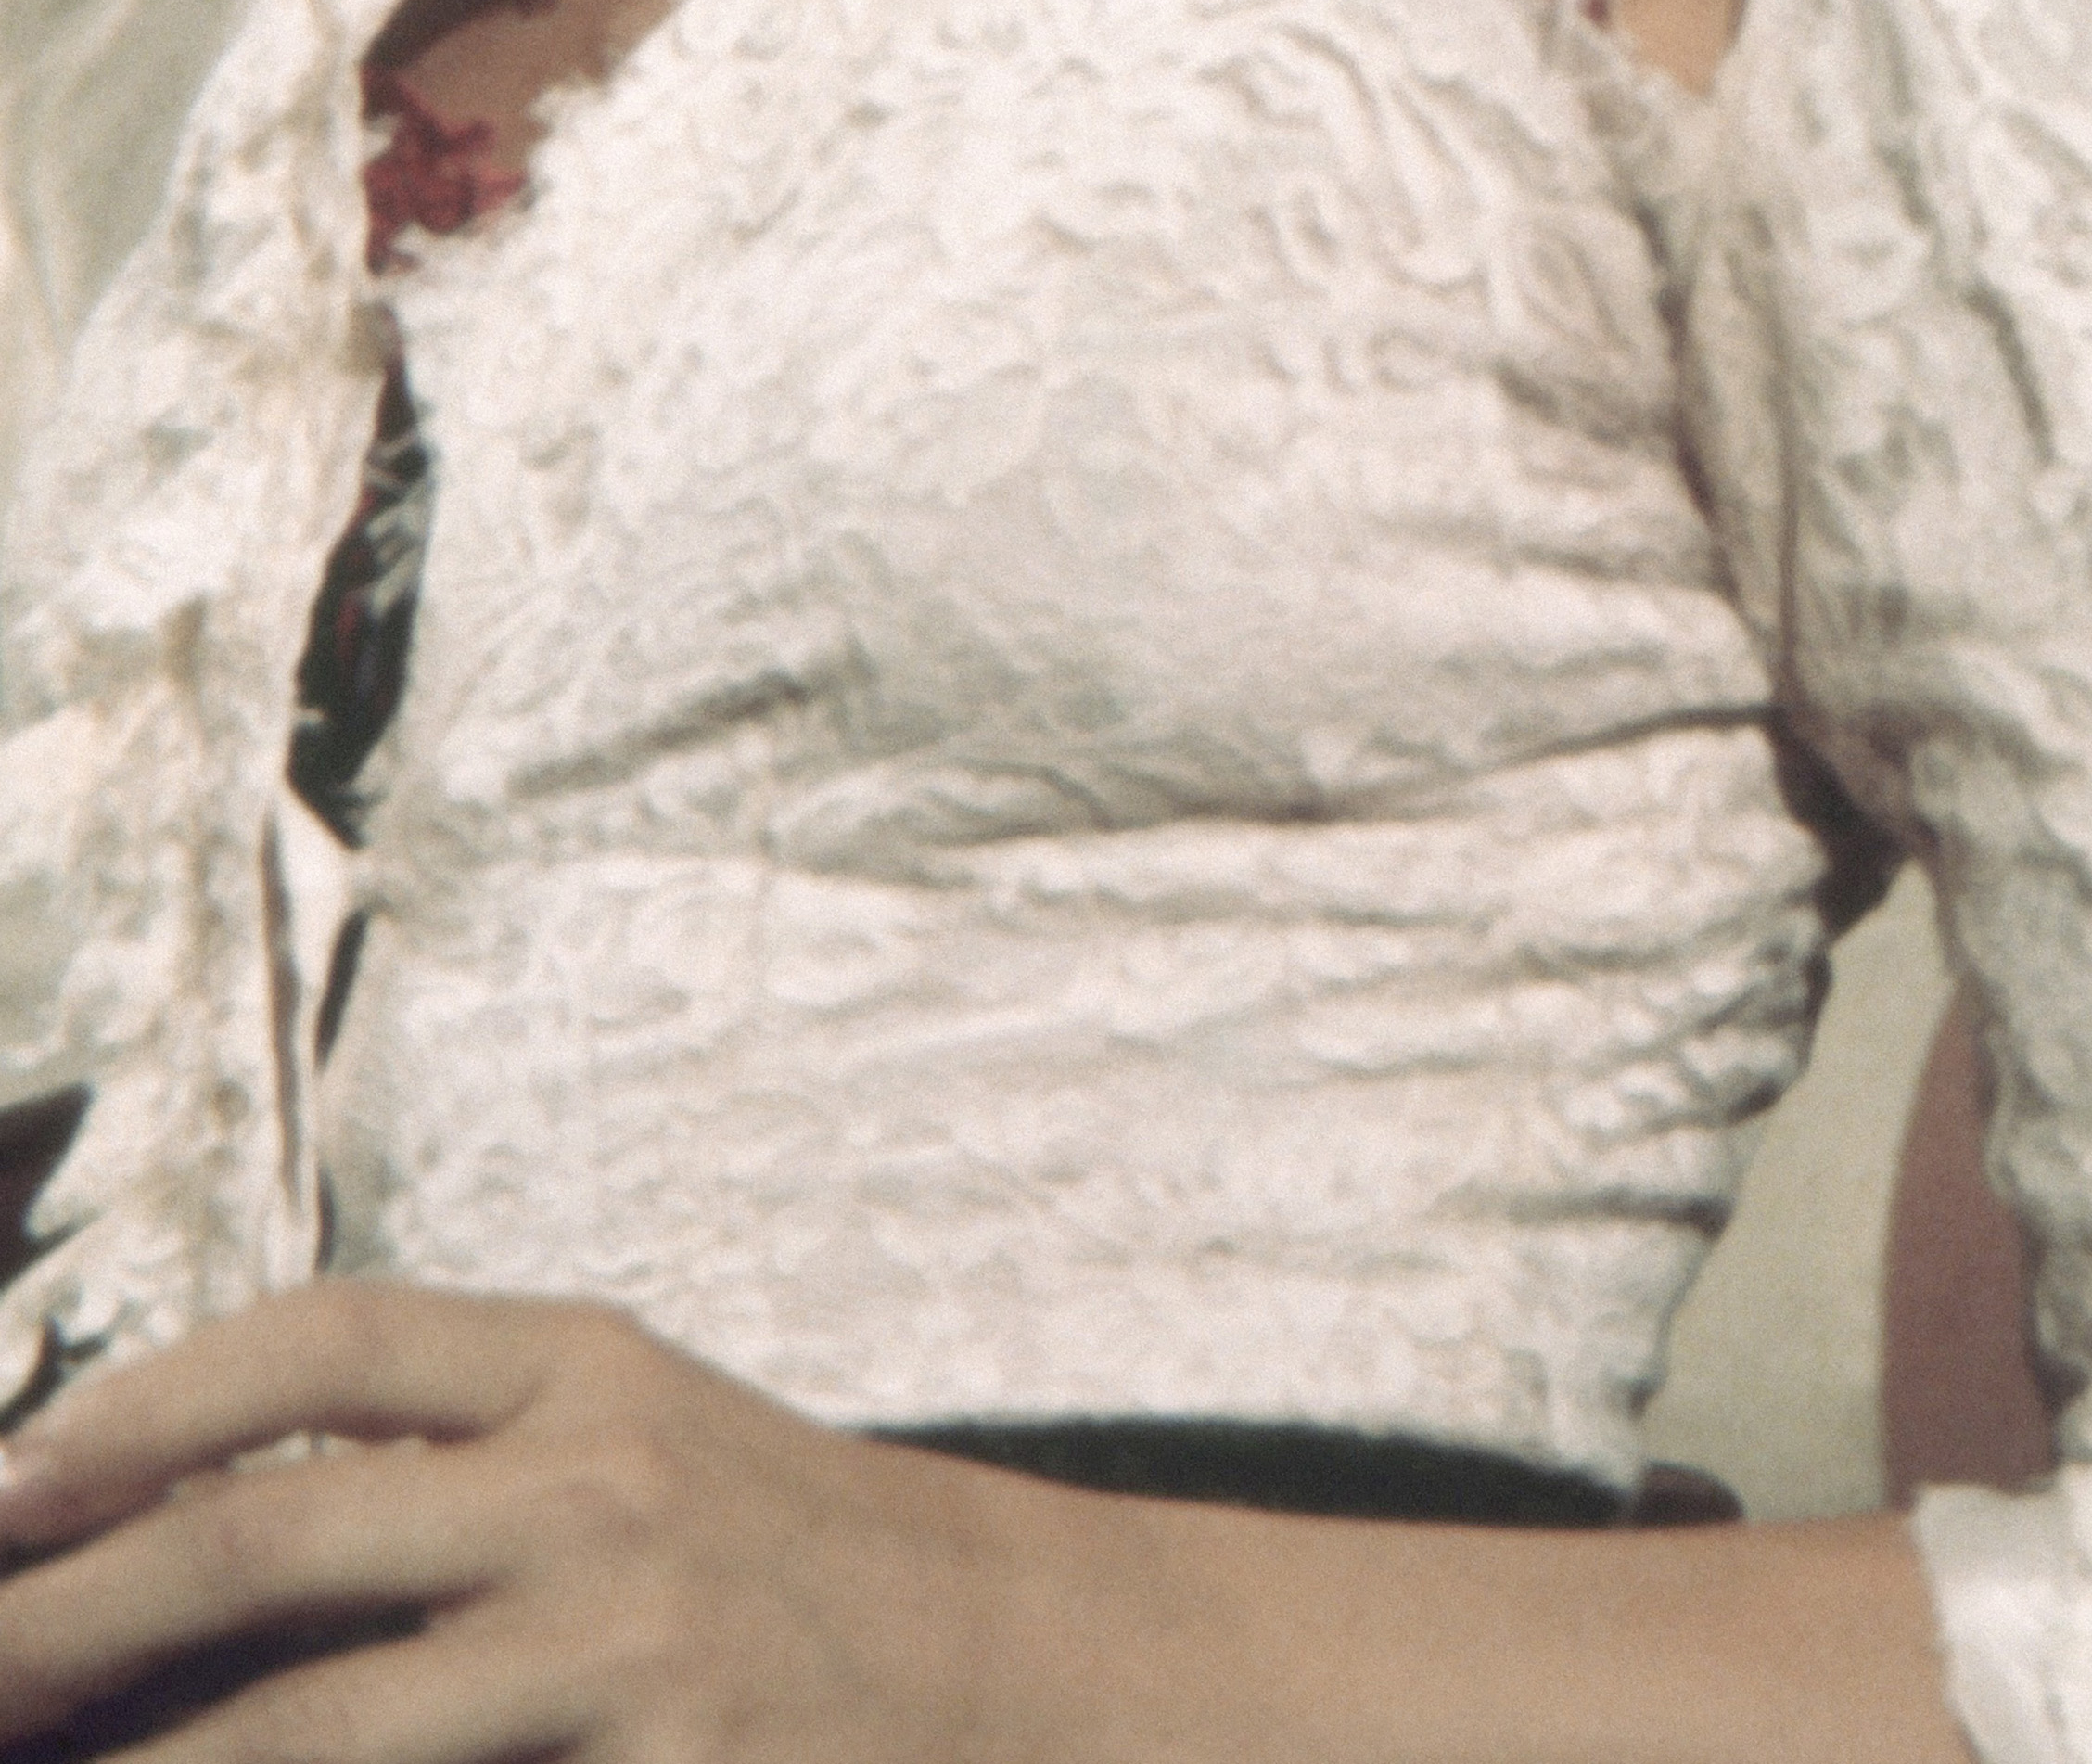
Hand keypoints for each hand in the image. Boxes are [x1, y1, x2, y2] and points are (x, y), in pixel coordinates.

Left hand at [0, 1280, 1043, 1758]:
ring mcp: (625, 1639)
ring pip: (316, 1721)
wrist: (1022, 1661)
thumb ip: (458, 1455)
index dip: (149, 1401)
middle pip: (276, 1528)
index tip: (13, 1480)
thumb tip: (204, 1521)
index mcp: (585, 1368)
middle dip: (73, 1610)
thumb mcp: (643, 1440)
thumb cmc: (796, 1558)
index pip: (327, 1338)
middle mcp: (597, 1481)